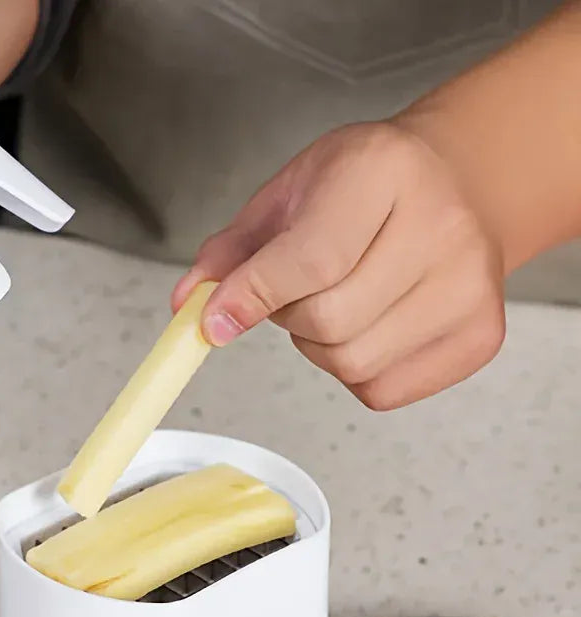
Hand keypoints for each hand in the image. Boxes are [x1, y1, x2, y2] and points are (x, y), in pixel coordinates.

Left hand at [173, 122, 505, 410]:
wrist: (460, 183)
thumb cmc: (367, 188)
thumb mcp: (290, 195)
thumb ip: (233, 252)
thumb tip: (188, 305)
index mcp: (384, 172)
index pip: (309, 261)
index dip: (252, 298)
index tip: (215, 321)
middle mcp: (442, 225)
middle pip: (328, 322)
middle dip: (290, 319)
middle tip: (299, 291)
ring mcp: (470, 285)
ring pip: (352, 362)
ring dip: (320, 348)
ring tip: (337, 301)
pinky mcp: (480, 337)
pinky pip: (382, 391)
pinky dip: (355, 373)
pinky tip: (371, 325)